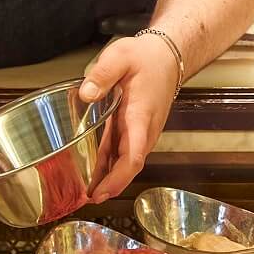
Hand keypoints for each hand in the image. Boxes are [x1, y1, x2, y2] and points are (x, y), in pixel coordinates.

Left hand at [79, 35, 181, 205]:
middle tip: (85, 198)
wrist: (168, 57)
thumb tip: (86, 94)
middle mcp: (144, 129)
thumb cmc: (147, 58)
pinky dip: (111, 167)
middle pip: (130, 166)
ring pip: (127, 162)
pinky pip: (125, 153)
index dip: (118, 178)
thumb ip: (103, 74)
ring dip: (110, 179)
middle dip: (110, 186)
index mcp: (140, 115)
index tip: (101, 191)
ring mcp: (143, 132)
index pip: (134, 155)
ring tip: (85, 191)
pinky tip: (95, 173)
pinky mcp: (137, 130)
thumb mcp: (121, 56)